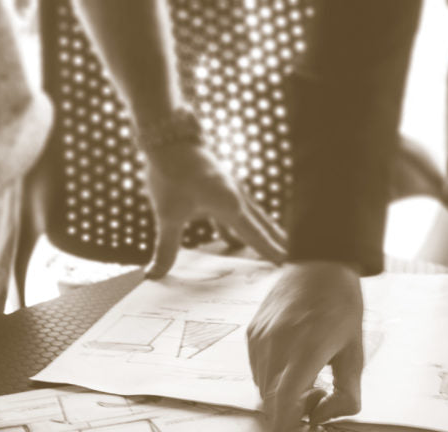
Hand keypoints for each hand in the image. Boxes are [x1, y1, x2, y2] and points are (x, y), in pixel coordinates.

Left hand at [143, 143, 285, 277]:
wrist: (169, 139)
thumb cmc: (171, 176)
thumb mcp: (167, 216)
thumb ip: (166, 249)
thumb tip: (154, 275)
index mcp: (230, 206)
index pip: (256, 236)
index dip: (270, 252)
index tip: (287, 264)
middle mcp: (238, 197)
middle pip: (262, 226)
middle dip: (277, 244)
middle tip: (294, 261)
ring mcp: (231, 191)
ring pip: (253, 218)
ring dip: (264, 234)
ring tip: (277, 249)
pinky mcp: (221, 188)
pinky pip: (236, 212)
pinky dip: (240, 228)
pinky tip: (231, 241)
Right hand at [246, 262, 363, 431]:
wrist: (318, 263)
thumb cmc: (343, 306)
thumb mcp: (355, 350)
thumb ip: (346, 392)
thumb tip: (322, 419)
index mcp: (307, 348)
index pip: (286, 403)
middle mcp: (276, 345)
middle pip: (273, 401)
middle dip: (291, 415)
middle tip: (319, 398)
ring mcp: (259, 339)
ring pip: (264, 389)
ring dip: (283, 397)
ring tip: (311, 375)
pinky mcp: (251, 335)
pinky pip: (258, 371)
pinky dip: (274, 379)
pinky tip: (295, 362)